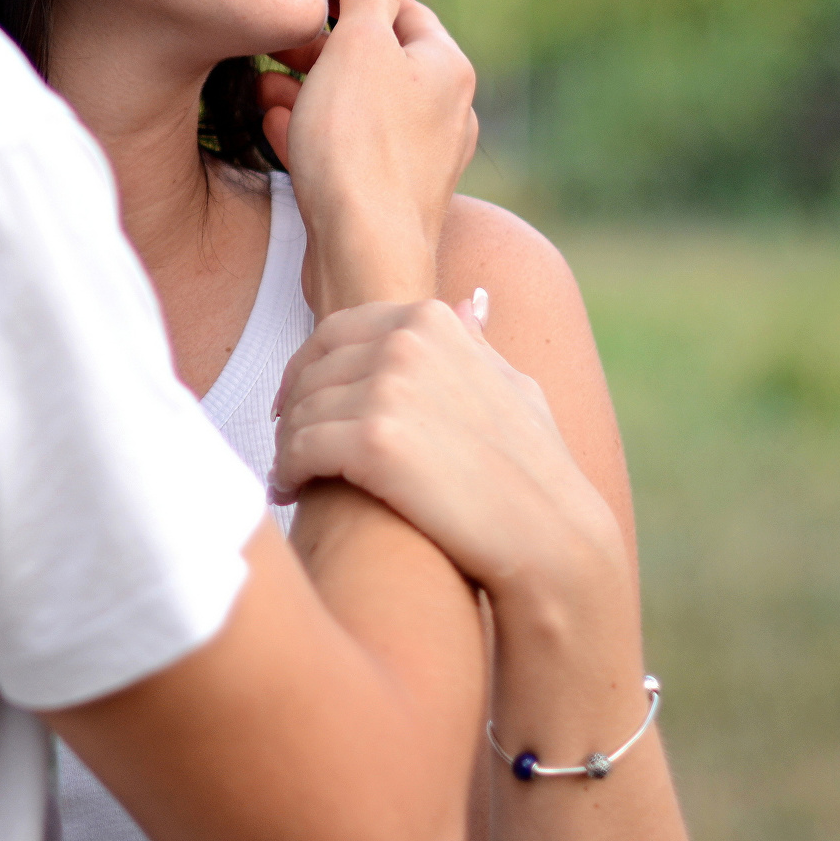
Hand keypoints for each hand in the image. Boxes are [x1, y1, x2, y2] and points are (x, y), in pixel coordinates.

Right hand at [257, 0, 476, 311]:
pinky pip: (351, 150)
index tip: (306, 1)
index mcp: (447, 68)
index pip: (402, 10)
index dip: (351, 0)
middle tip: (275, 46)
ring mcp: (420, 160)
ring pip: (360, 107)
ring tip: (263, 87)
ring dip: (310, 92)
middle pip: (379, 61)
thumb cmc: (360, 146)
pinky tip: (278, 130)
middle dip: (321, 51)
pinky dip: (315, 134)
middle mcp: (446, 112)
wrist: (363, 253)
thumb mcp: (358, 47)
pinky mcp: (390, 197)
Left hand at [269, 297, 622, 600]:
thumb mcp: (515, 387)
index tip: (294, 403)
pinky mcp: (373, 442)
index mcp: (430, 320)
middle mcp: (405, 343)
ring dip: (287, 447)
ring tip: (290, 476)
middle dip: (293, 412)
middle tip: (288, 448)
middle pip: (310, 373)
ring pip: (299, 413)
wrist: (553, 537)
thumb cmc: (536, 469)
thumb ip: (477, 344)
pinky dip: (286, 473)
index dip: (304, 370)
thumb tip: (468, 302)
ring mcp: (388, 389)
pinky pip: (298, 450)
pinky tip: (291, 492)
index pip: (333, 334)